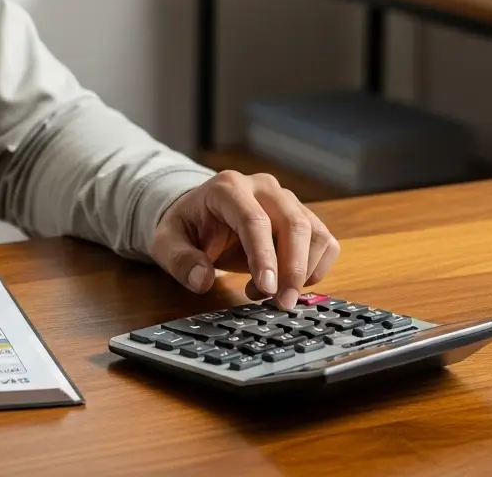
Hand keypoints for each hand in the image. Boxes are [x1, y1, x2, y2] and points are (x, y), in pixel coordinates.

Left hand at [151, 171, 339, 309]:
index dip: (264, 256)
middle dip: (292, 269)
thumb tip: (202, 280)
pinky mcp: (303, 216)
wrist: (201, 215)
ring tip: (268, 294)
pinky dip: (314, 269)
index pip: (254, 220)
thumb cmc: (186, 228)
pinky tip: (286, 283)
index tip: (267, 289)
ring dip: (302, 272)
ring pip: (315, 233)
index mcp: (228, 188)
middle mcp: (263, 187)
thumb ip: (181, 261)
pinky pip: (324, 242)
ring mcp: (287, 199)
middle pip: (293, 224)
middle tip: (282, 304)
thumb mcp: (166, 243)